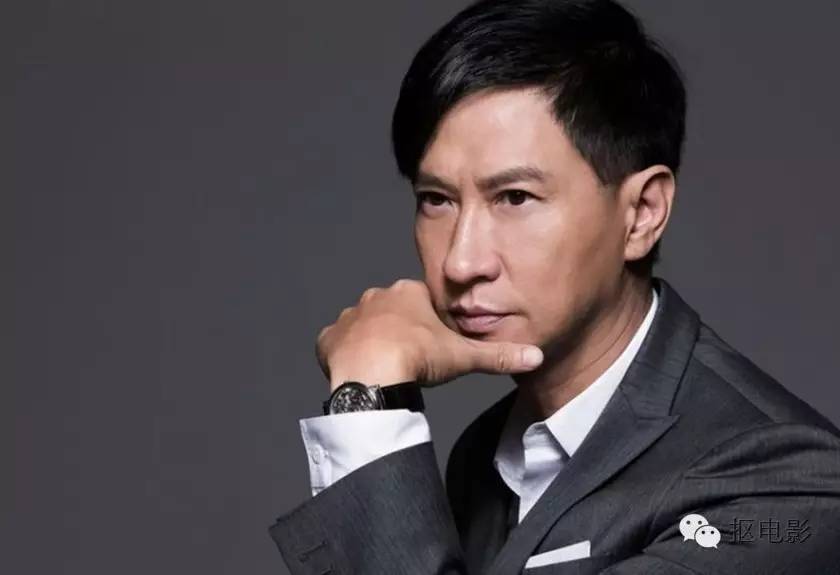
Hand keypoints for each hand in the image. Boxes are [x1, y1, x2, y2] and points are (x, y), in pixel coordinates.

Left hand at [316, 279, 543, 391]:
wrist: (372, 373)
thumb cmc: (418, 358)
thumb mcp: (464, 356)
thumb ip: (498, 355)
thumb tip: (535, 356)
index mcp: (409, 293)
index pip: (422, 302)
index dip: (429, 324)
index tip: (433, 345)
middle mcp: (376, 297)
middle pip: (392, 311)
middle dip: (400, 330)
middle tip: (411, 358)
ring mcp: (350, 316)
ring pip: (363, 326)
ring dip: (372, 341)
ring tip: (386, 367)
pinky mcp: (329, 338)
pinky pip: (336, 343)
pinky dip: (344, 355)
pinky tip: (358, 371)